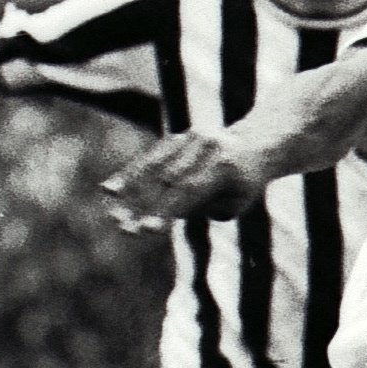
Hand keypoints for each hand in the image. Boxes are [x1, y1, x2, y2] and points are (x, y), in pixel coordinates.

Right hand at [102, 131, 261, 230]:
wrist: (256, 144)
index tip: (145, 230)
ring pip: (155, 165)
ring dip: (129, 189)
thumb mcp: (234, 204)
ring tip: (111, 212)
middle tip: (122, 228)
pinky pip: (151, 158)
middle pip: (167, 179)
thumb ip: (201, 207)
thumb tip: (166, 209)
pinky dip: (131, 174)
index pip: (189, 191)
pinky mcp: (178, 137)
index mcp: (223, 165)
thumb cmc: (245, 185)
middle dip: (142, 205)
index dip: (165, 210)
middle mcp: (204, 146)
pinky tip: (110, 190)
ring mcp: (190, 137)